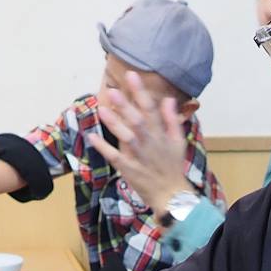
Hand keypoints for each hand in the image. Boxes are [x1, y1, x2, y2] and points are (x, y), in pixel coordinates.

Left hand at [88, 70, 190, 215]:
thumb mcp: (178, 141)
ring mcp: (138, 156)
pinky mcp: (128, 168)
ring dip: (114, 123)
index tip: (131, 75)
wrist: (171, 195)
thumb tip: (167, 99)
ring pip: (126, 137)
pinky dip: (104, 148)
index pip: (150, 109)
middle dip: (126, 105)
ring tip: (102, 109)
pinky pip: (115, 157)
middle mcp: (149, 142)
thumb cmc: (173, 166)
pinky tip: (92, 137)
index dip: (140, 92)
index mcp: (160, 134)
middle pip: (137, 121)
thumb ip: (172, 120)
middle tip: (113, 90)